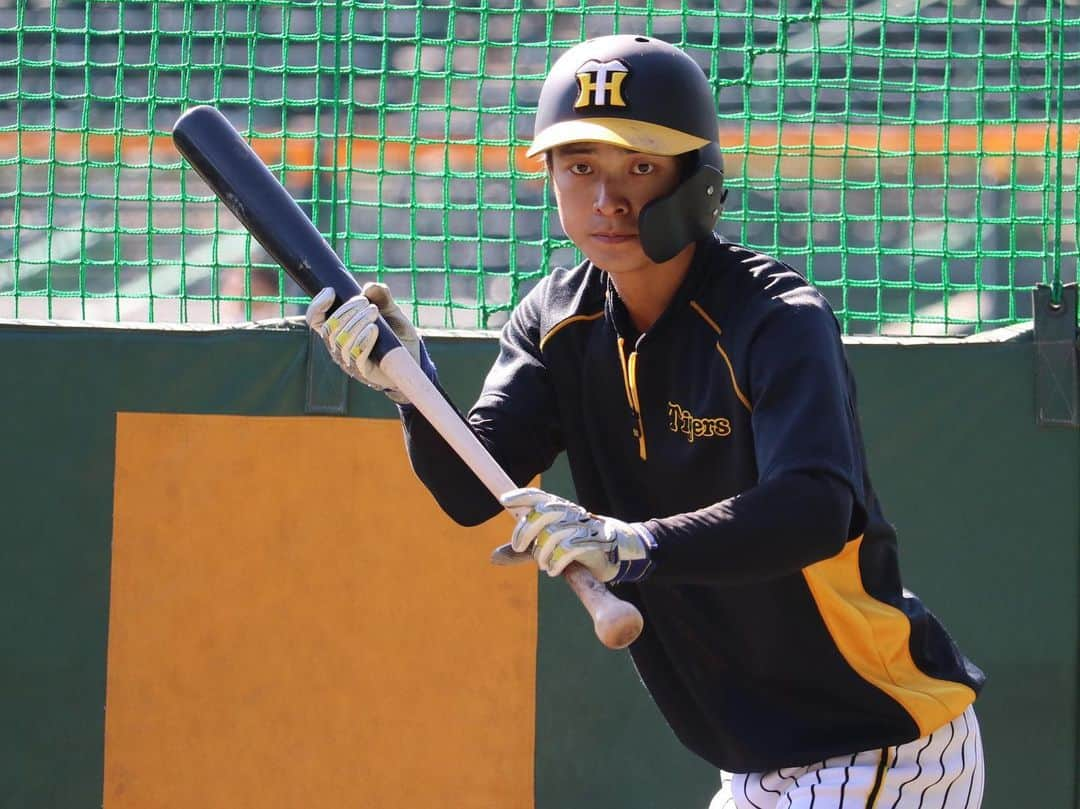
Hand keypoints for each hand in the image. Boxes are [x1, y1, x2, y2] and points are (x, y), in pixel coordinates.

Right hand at [305, 282, 420, 402]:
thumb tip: (369, 287)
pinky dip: (363, 340)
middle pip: (329, 329)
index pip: (315, 320)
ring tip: (374, 311)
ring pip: (341, 342)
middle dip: (346, 311)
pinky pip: (356, 357)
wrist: (414, 356)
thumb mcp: (390, 310)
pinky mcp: (364, 373)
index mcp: (338, 330)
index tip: (331, 291)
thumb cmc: (396, 333)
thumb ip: (381, 296)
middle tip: (366, 302)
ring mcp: (349, 362)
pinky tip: (373, 328)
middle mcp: (338, 347)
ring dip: (356, 323)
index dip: (317, 306)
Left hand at [498, 488, 655, 582]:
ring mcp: (585, 527)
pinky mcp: (595, 544)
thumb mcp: (549, 546)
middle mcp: (573, 513)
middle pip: (543, 513)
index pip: (540, 496)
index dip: (521, 496)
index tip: (504, 501)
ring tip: (544, 565)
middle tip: (520, 548)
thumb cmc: (580, 547)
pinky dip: (556, 562)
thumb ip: (524, 551)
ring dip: (542, 554)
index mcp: (562, 509)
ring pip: (553, 534)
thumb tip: (492, 557)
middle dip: (525, 531)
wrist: (620, 553)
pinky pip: (568, 550)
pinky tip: (554, 569)